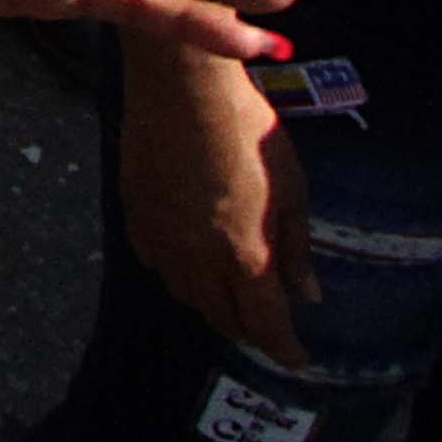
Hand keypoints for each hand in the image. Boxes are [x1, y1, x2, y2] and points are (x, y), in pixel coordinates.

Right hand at [121, 43, 317, 365]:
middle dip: (249, 329)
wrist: (181, 85)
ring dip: (212, 304)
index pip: (266, 324)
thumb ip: (295, 246)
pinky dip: (178, 275)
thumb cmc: (246, 128)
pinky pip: (156, 264)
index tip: (296, 357)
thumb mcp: (290, 187)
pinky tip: (189, 260)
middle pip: (223, 317)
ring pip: (186, 295)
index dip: (284, 348)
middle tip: (266, 326)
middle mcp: (198, 258)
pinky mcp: (134, 216)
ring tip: (230, 296)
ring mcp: (161, 239)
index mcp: (244, 254)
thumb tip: (306, 293)